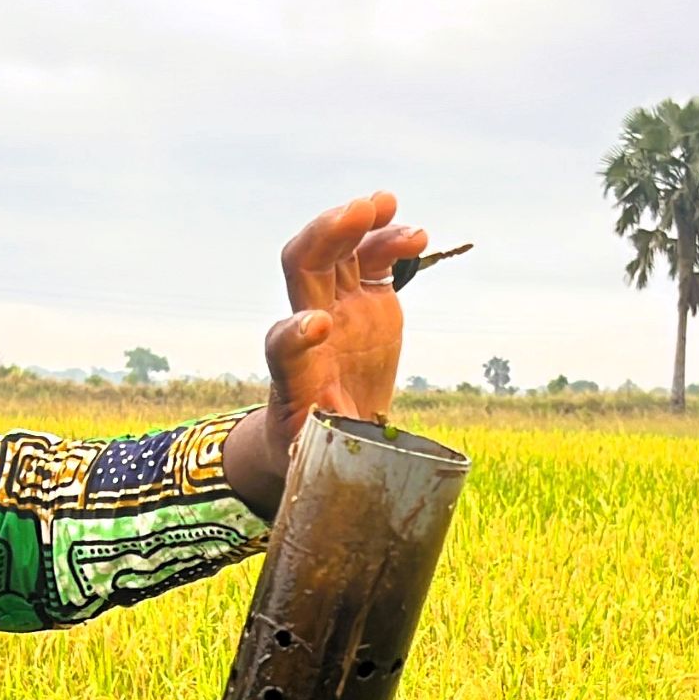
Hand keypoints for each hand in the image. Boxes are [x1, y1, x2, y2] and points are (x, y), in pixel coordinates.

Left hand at [228, 191, 429, 514]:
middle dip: (324, 237)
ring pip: (336, 252)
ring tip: (389, 208)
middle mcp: (309, 332)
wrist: (315, 437)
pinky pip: (369, 260)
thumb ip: (315, 471)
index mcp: (296, 378)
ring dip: (356, 224)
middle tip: (357, 213)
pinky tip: (416, 235)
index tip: (319, 329)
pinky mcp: (362, 303)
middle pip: (301, 271)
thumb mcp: (310, 473)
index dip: (294, 335)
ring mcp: (335, 309)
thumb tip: (318, 491)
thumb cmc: (309, 461)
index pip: (282, 347)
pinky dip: (388, 240)